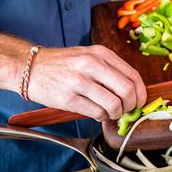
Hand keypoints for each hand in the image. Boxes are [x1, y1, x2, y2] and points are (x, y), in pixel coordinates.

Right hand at [27, 45, 146, 120]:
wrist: (30, 67)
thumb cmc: (63, 64)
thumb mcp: (89, 56)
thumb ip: (110, 69)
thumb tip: (133, 92)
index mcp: (101, 54)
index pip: (133, 76)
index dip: (141, 93)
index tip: (139, 102)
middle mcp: (91, 65)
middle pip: (127, 91)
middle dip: (131, 106)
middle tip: (126, 110)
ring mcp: (79, 81)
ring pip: (113, 105)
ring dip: (115, 114)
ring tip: (109, 113)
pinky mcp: (68, 98)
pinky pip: (97, 113)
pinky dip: (101, 117)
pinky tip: (96, 113)